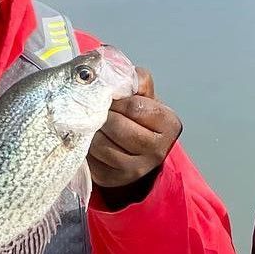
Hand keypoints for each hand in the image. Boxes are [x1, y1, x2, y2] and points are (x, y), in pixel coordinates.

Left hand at [87, 67, 181, 202]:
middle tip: (95, 108)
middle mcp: (157, 151)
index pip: (135, 107)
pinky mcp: (114, 179)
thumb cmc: (140, 115)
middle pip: (118, 128)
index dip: (118, 100)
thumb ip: (136, 79)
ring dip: (91, 130)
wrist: (139, 148)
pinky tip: (88, 138)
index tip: (111, 97)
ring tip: (91, 122)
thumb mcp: (144, 94)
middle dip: (102, 115)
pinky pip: (91, 161)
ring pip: (102, 145)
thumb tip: (115, 74)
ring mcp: (136, 170)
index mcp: (169, 125)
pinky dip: (85, 147)